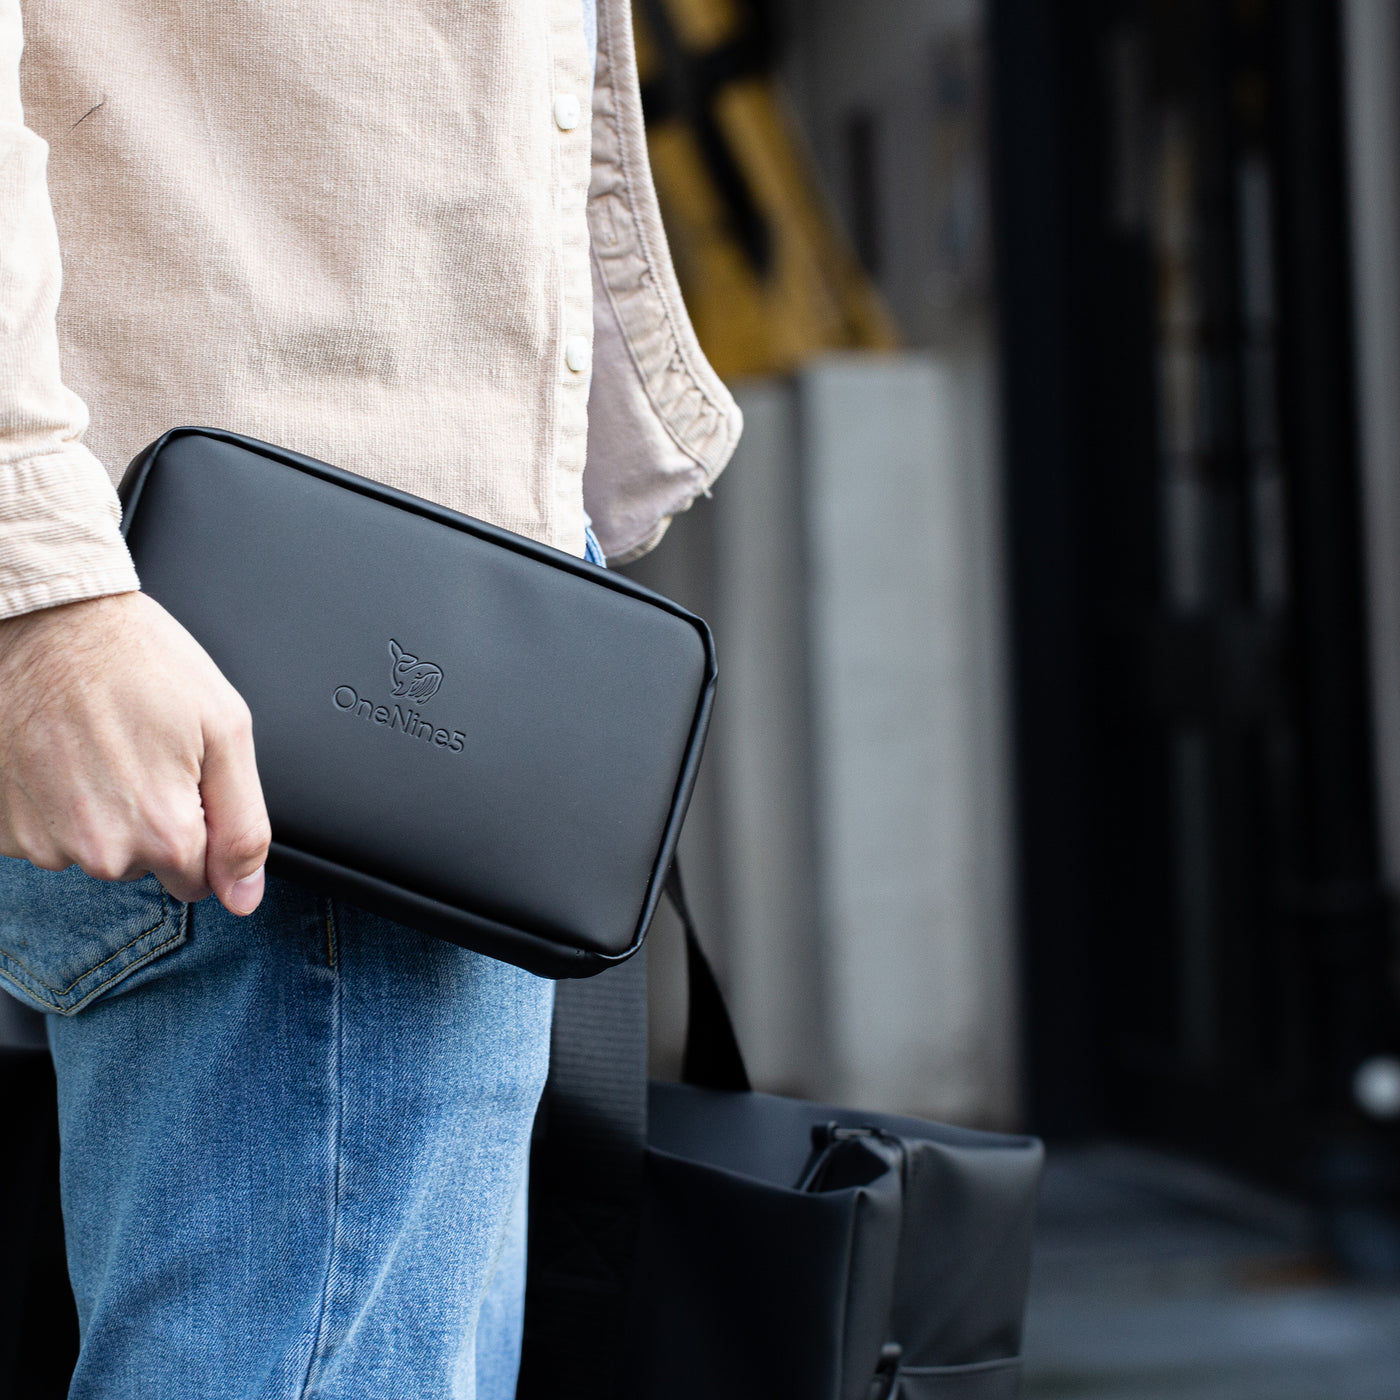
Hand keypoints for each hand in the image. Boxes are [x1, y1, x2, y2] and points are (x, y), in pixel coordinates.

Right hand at [0, 591, 269, 912]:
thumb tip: (245, 896)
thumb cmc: (140, 662)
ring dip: (102, 810)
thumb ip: (244, 824)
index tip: (186, 781)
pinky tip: (62, 754)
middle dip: (152, 819)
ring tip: (101, 744)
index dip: (201, 831)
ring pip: (95, 850)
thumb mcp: (225, 729)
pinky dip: (57, 803)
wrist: (48, 622)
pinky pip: (48, 833)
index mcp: (164, 832)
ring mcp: (44, 843)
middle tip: (142, 751)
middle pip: (146, 865)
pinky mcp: (2, 828)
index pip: (199, 881)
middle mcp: (100, 851)